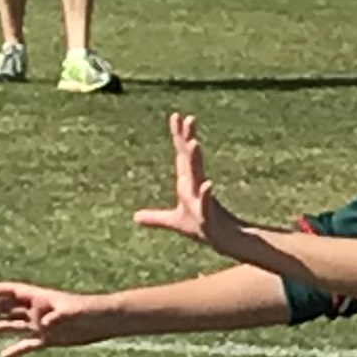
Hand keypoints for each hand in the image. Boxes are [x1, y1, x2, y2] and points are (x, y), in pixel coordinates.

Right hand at [0, 280, 117, 356]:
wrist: (106, 322)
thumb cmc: (92, 311)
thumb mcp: (74, 312)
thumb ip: (58, 315)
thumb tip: (45, 323)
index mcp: (41, 298)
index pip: (13, 292)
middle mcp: (37, 310)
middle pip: (6, 307)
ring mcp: (42, 325)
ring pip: (11, 325)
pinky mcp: (49, 339)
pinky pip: (27, 345)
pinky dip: (15, 350)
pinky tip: (3, 356)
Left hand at [136, 113, 224, 247]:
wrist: (221, 241)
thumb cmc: (200, 227)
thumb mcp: (174, 222)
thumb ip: (155, 218)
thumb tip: (135, 218)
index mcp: (188, 182)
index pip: (182, 154)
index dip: (179, 135)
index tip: (176, 115)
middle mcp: (195, 185)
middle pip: (190, 157)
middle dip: (188, 138)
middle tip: (189, 119)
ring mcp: (202, 196)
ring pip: (198, 174)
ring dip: (195, 159)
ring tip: (194, 143)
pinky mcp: (208, 212)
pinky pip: (207, 200)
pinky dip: (206, 192)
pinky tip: (208, 183)